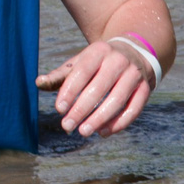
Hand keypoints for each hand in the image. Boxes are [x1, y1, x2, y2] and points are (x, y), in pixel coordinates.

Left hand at [39, 37, 153, 136]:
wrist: (135, 52)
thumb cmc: (99, 63)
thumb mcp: (80, 63)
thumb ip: (60, 76)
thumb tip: (38, 83)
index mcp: (99, 51)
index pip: (83, 71)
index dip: (70, 91)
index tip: (60, 109)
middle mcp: (119, 60)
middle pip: (99, 87)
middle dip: (82, 109)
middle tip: (67, 126)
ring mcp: (134, 74)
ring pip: (117, 100)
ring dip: (99, 119)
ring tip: (83, 132)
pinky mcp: (145, 88)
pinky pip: (133, 109)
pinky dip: (119, 123)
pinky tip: (103, 132)